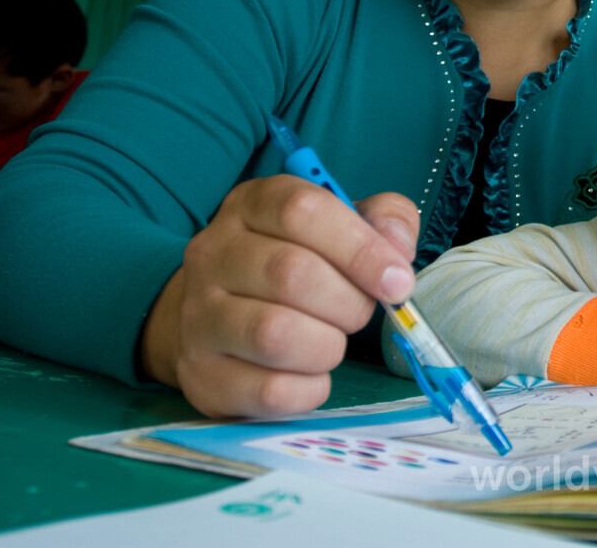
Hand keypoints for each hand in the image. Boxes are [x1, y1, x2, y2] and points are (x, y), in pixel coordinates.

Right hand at [139, 175, 419, 418]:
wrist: (219, 319)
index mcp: (251, 205)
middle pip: (291, 273)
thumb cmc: (297, 264)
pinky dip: (309, 389)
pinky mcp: (202, 374)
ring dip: (327, 346)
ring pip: (274, 334)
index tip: (397, 282)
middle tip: (360, 315)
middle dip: (349, 303)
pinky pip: (268, 390)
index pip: (302, 211)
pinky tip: (312, 375)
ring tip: (332, 342)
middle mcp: (213, 253)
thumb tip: (398, 251)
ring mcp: (198, 315)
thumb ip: (384, 221)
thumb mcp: (343, 224)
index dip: (361, 249)